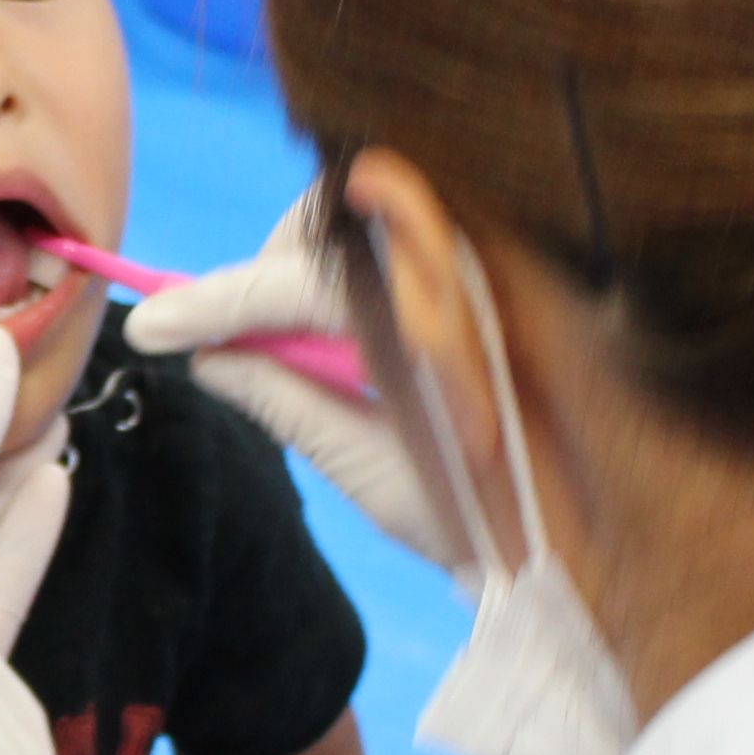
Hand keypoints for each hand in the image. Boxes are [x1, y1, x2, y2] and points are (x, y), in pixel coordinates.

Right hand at [123, 202, 466, 575]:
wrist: (602, 538)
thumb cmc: (491, 516)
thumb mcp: (374, 472)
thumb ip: (288, 400)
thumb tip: (210, 358)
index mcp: (436, 317)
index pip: (300, 283)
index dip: (216, 302)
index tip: (151, 325)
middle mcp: (465, 267)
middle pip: (333, 218)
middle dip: (272, 269)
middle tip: (237, 336)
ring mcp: (486, 262)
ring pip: (369, 217)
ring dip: (315, 265)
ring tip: (297, 341)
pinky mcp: (500, 272)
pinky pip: (411, 238)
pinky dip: (362, 270)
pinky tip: (349, 330)